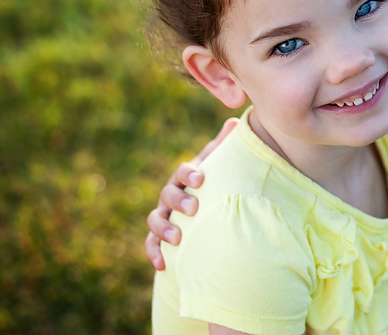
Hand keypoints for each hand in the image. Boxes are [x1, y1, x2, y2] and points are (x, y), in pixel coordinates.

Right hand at [144, 118, 238, 269]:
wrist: (203, 210)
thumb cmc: (214, 184)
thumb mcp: (219, 165)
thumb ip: (224, 147)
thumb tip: (236, 122)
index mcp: (185, 177)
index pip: (183, 171)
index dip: (189, 174)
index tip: (200, 178)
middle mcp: (170, 194)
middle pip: (167, 195)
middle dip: (178, 201)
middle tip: (193, 209)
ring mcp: (163, 215)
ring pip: (155, 220)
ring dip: (164, 229)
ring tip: (177, 239)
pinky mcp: (159, 237)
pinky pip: (151, 244)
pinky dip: (154, 253)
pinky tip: (162, 265)